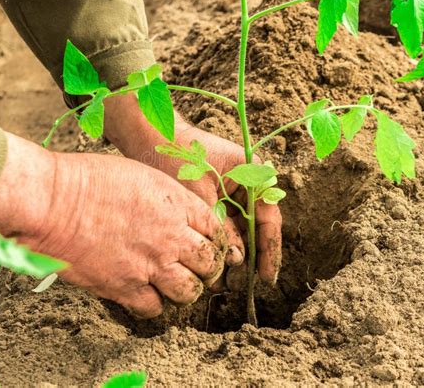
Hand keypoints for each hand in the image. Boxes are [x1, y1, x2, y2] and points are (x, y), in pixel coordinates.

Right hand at [0, 133, 225, 317]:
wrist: (54, 200)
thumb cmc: (92, 179)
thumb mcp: (143, 176)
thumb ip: (169, 199)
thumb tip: (179, 215)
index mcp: (178, 205)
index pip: (216, 230)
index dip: (215, 240)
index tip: (207, 244)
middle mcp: (171, 236)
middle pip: (210, 264)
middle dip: (207, 268)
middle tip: (195, 267)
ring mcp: (150, 264)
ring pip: (190, 292)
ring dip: (186, 290)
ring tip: (174, 283)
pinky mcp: (125, 287)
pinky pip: (154, 308)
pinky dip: (154, 305)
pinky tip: (145, 294)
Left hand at [104, 94, 281, 284]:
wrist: (153, 136)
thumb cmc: (178, 158)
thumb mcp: (201, 196)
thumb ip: (222, 228)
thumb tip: (238, 260)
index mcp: (252, 173)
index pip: (268, 218)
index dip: (270, 250)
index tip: (268, 278)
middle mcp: (247, 182)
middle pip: (256, 226)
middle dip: (250, 256)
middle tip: (241, 286)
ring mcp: (232, 189)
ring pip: (241, 227)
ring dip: (235, 252)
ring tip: (225, 281)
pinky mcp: (217, 196)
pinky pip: (226, 222)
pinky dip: (222, 241)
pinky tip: (215, 262)